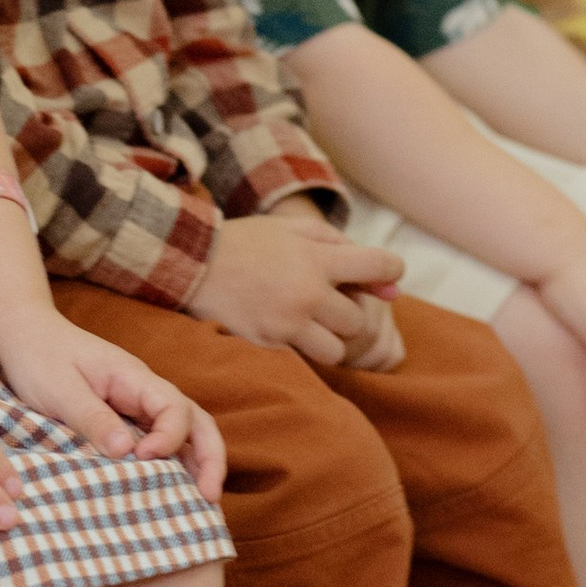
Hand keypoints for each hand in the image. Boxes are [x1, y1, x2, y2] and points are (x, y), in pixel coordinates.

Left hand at [0, 314, 227, 501]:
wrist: (25, 335)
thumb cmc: (40, 358)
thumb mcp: (59, 390)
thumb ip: (92, 417)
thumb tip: (127, 452)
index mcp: (134, 378)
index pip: (174, 407)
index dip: (169, 437)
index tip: (144, 458)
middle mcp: (145, 393)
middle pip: (196, 422)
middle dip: (210, 458)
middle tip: (209, 498)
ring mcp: (138, 407)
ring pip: (185, 434)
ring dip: (198, 465)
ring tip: (201, 505)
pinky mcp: (126, 420)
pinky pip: (159, 442)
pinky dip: (173, 466)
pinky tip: (169, 494)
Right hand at [191, 209, 402, 367]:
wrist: (192, 263)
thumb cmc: (248, 242)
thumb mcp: (294, 230)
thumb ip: (343, 248)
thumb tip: (393, 288)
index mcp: (319, 258)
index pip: (382, 266)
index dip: (389, 272)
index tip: (378, 276)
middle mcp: (309, 292)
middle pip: (359, 320)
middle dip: (348, 312)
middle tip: (326, 301)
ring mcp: (288, 322)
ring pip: (337, 349)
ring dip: (329, 338)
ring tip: (308, 322)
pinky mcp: (270, 342)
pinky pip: (305, 356)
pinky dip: (301, 346)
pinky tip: (282, 326)